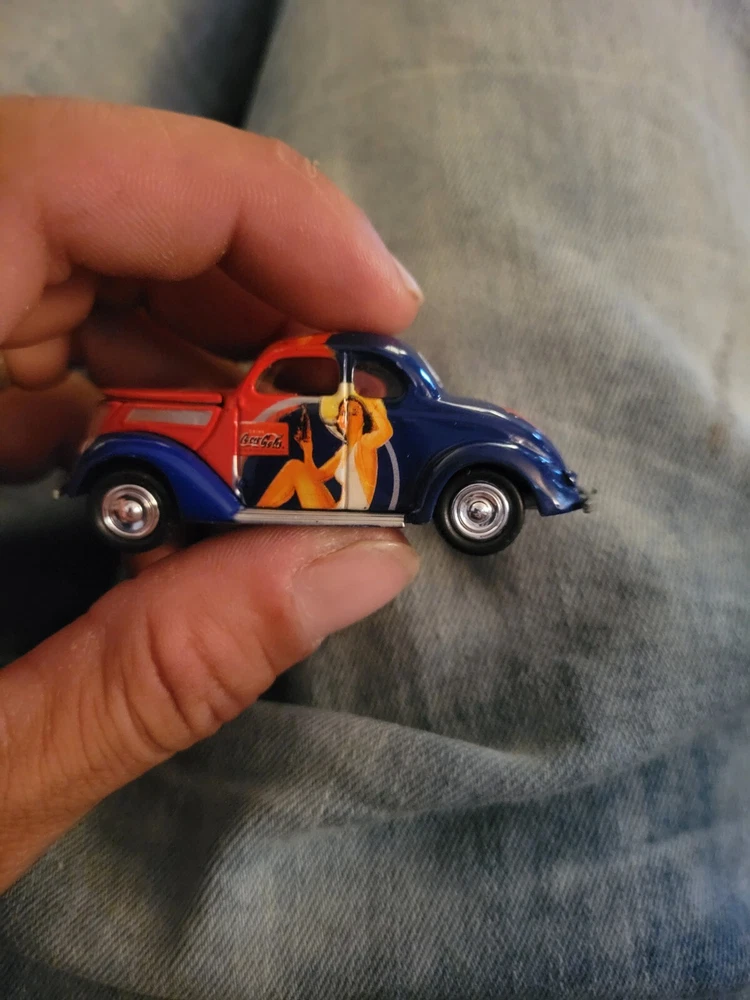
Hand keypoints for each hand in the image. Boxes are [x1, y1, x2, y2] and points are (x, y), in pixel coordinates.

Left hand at [0, 97, 421, 892]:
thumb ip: (153, 676)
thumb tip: (358, 570)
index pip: (32, 180)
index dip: (238, 205)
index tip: (377, 304)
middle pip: (69, 209)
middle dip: (252, 285)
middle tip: (361, 392)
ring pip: (58, 264)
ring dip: (206, 337)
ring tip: (304, 434)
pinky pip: (23, 338)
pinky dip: (135, 381)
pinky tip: (197, 454)